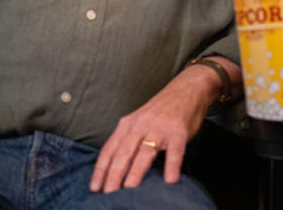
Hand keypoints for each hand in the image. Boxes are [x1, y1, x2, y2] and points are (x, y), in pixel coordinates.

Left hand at [89, 57, 233, 192]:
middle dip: (114, 174)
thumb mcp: (139, 121)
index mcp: (127, 125)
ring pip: (145, 152)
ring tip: (129, 189)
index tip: (94, 188)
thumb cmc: (161, 110)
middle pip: (123, 153)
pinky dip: (171, 165)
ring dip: (136, 171)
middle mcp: (140, 126)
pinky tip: (170, 180)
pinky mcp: (178, 132)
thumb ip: (128, 140)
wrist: (187, 88)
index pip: (109, 149)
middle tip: (108, 194)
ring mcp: (160, 128)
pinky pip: (174, 151)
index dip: (101, 169)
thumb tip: (116, 168)